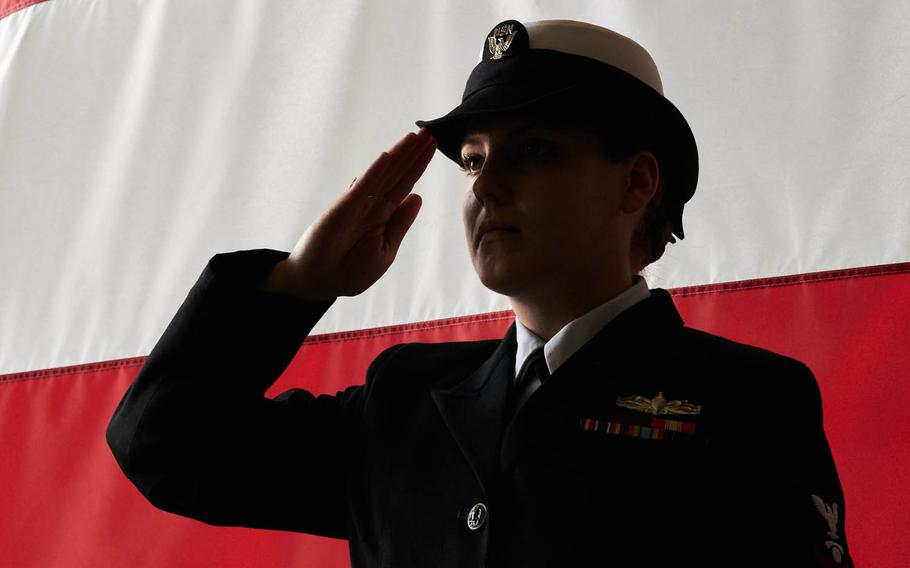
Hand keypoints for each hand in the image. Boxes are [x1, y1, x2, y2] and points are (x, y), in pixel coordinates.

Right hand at [262, 128, 436, 300]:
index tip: (432, 147)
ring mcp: (358, 204)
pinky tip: (387, 157)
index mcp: (384, 215)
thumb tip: (416, 197)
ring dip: (398, 155)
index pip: (405, 185)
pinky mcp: (344, 209)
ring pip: (383, 175)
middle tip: (429, 132)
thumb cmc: (350, 270)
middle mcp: (372, 204)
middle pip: (397, 174)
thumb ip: (399, 224)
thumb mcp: (385, 250)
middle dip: (413, 153)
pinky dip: (374, 173)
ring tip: (414, 136)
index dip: (419, 165)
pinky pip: (363, 188)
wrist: (319, 282)